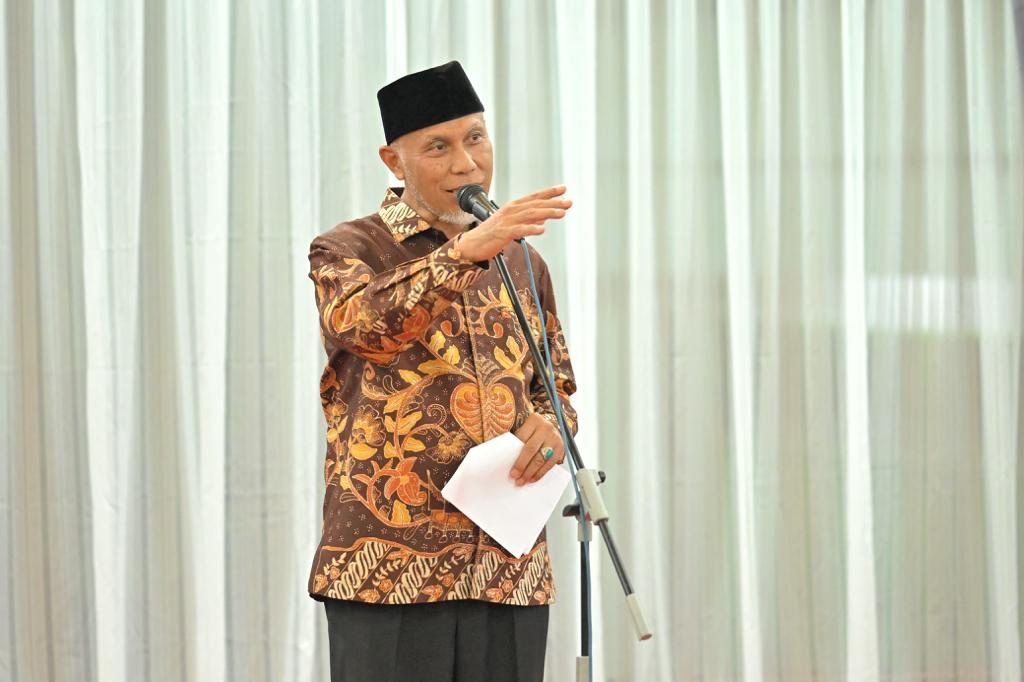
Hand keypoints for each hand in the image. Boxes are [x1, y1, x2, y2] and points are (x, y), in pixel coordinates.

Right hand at [457, 186, 571, 261]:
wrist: (471, 245)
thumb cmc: (491, 234)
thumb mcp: (512, 224)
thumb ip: (528, 220)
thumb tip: (543, 218)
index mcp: (513, 206)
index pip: (534, 196)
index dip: (549, 192)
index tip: (564, 189)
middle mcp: (511, 210)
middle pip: (536, 204)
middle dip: (554, 202)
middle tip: (569, 202)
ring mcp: (506, 221)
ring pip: (530, 214)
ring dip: (547, 213)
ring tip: (561, 213)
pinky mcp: (502, 233)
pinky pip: (519, 230)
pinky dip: (531, 229)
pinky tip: (542, 230)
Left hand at [509, 413, 564, 485]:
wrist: (550, 427)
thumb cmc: (533, 431)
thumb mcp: (525, 429)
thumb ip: (518, 441)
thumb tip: (507, 461)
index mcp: (534, 420)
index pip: (522, 439)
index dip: (516, 455)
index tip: (510, 469)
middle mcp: (546, 428)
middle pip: (532, 449)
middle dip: (523, 465)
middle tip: (516, 477)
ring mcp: (555, 438)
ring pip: (541, 458)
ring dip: (531, 472)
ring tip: (523, 480)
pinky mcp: (560, 448)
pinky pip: (550, 464)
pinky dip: (541, 473)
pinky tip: (533, 478)